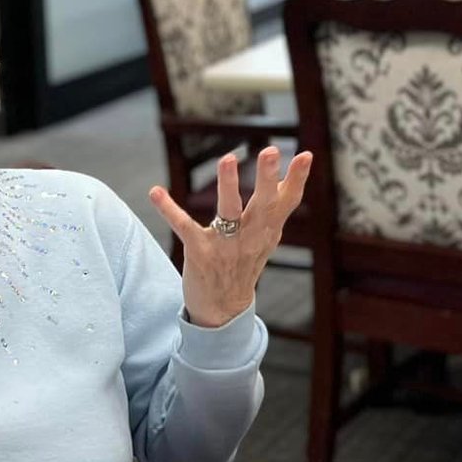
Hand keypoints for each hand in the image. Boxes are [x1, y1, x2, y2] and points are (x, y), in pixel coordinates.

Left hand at [153, 146, 311, 327]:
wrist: (223, 309)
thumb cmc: (244, 265)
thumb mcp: (266, 238)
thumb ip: (276, 209)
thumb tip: (291, 178)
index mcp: (268, 230)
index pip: (287, 202)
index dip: (297, 179)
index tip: (306, 155)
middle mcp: (251, 235)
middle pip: (263, 203)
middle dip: (267, 177)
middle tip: (270, 151)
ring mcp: (226, 244)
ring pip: (229, 211)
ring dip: (228, 185)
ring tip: (227, 158)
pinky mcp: (200, 252)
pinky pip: (184, 226)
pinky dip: (168, 209)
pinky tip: (155, 192)